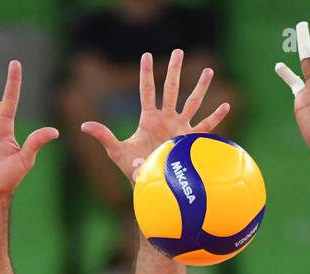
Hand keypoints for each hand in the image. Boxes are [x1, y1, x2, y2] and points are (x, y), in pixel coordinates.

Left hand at [81, 49, 229, 182]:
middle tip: (179, 51)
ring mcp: (179, 128)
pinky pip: (205, 127)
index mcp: (148, 119)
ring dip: (200, 87)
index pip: (147, 91)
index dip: (146, 74)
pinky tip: (226, 105)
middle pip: (172, 89)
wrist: (151, 186)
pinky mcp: (190, 141)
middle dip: (175, 70)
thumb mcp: (116, 152)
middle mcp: (166, 119)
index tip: (147, 55)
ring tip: (209, 70)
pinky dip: (216, 117)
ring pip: (192, 103)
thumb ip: (103, 136)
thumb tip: (84, 125)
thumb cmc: (133, 170)